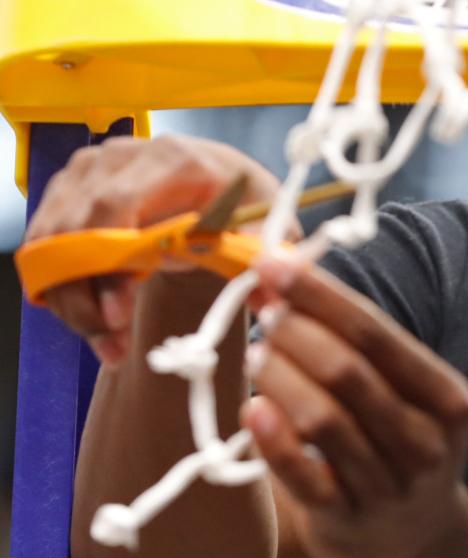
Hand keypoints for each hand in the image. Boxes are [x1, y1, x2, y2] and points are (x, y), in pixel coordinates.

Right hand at [23, 135, 280, 365]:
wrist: (221, 186)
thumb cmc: (246, 207)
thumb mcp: (272, 229)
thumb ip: (269, 258)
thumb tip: (268, 296)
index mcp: (173, 160)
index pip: (117, 204)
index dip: (109, 261)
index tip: (118, 312)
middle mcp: (121, 157)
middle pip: (76, 226)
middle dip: (86, 290)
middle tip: (111, 337)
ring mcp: (88, 173)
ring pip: (53, 241)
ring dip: (74, 299)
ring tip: (110, 343)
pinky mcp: (70, 194)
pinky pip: (48, 248)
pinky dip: (64, 291)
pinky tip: (98, 328)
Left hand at [244, 254, 467, 557]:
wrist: (420, 538)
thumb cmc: (402, 447)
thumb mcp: (409, 397)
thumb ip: (360, 348)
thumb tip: (283, 280)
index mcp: (446, 400)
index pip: (378, 335)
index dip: (320, 296)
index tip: (273, 265)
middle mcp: (425, 444)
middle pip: (348, 372)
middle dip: (295, 331)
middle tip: (264, 312)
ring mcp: (388, 488)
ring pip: (323, 418)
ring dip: (279, 376)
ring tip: (257, 355)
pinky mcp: (347, 522)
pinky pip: (301, 475)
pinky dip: (272, 438)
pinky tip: (252, 408)